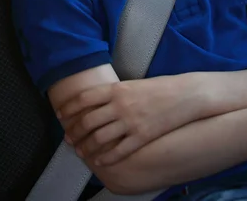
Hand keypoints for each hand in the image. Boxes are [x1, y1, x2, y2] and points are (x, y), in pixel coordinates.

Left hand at [59, 75, 192, 165]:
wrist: (184, 96)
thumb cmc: (159, 88)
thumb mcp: (133, 84)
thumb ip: (114, 93)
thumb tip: (95, 103)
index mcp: (117, 89)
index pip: (84, 98)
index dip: (69, 107)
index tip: (61, 114)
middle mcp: (120, 105)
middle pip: (88, 121)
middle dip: (74, 131)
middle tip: (68, 138)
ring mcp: (130, 122)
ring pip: (99, 138)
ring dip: (86, 147)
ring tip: (81, 151)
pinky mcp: (141, 137)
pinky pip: (118, 151)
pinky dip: (106, 157)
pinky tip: (100, 161)